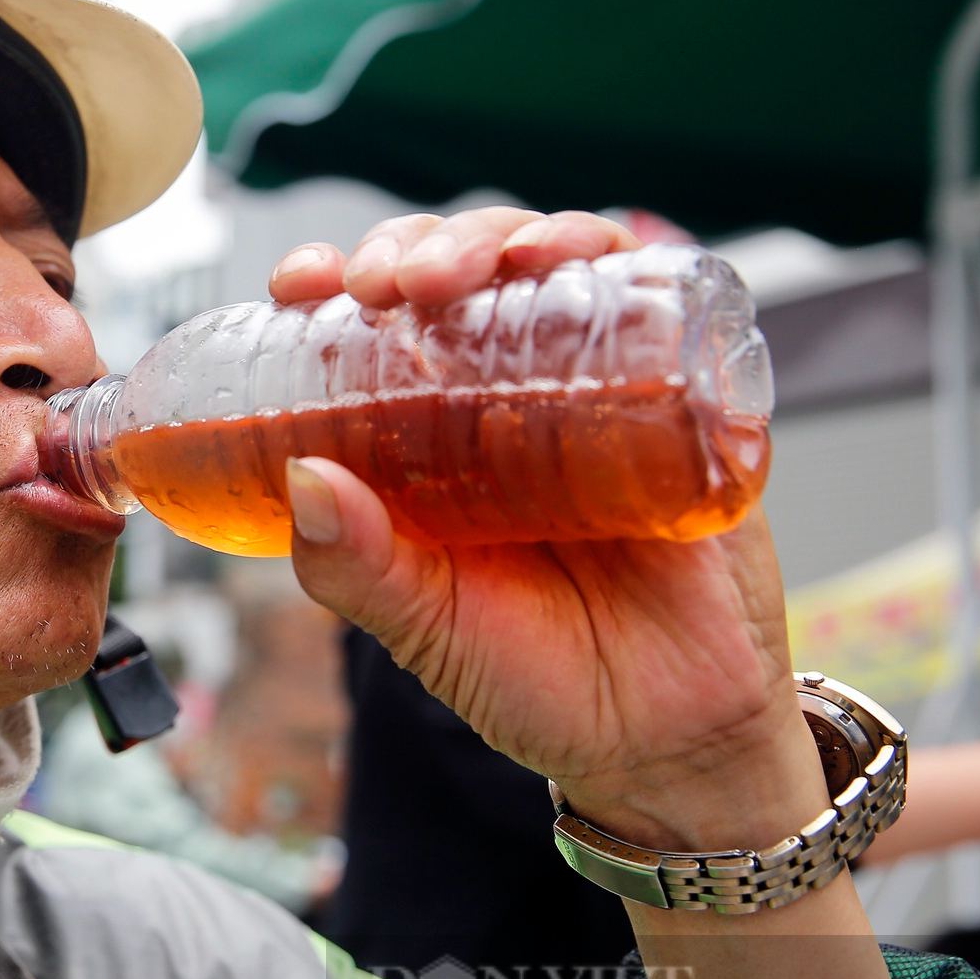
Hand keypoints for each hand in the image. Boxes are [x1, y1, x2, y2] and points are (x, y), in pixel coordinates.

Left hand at [272, 207, 825, 851]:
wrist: (675, 741)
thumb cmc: (543, 684)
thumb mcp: (427, 631)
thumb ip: (358, 571)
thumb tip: (301, 480)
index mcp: (428, 440)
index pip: (373, 330)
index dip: (333, 283)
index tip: (297, 282)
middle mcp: (508, 398)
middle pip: (457, 274)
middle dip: (414, 249)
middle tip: (384, 283)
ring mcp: (595, 388)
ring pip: (545, 265)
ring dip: (500, 237)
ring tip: (462, 272)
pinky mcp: (681, 396)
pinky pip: (653, 298)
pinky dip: (612, 254)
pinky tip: (573, 255)